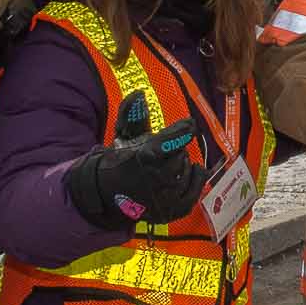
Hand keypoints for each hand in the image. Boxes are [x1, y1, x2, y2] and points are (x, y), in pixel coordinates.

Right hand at [66, 91, 206, 229]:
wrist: (109, 194)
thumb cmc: (122, 160)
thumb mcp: (124, 135)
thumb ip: (132, 114)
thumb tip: (139, 94)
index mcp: (143, 157)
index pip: (169, 142)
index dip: (181, 131)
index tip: (189, 125)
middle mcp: (154, 179)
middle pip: (180, 156)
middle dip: (175, 151)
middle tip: (166, 153)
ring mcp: (164, 198)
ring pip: (187, 172)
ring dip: (183, 165)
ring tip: (171, 163)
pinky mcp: (172, 211)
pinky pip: (196, 191)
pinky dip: (196, 179)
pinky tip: (192, 171)